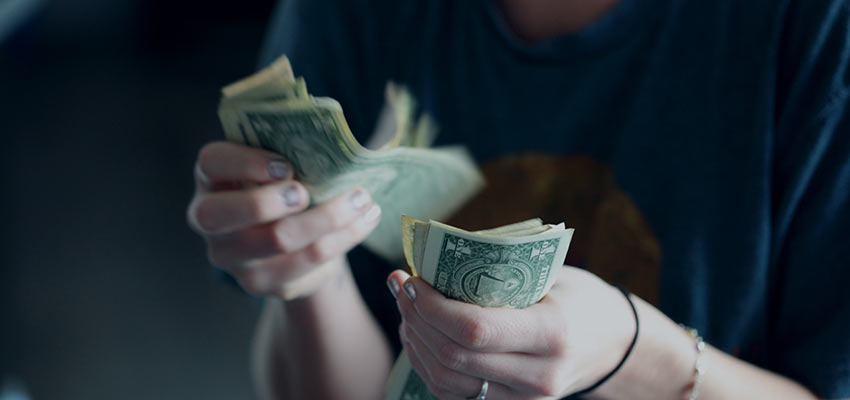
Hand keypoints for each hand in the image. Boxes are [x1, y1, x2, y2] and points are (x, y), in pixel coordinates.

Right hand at [187, 141, 381, 298]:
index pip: (211, 163)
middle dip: (268, 201)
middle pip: (222, 214)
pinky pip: (308, 260)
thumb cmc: (285, 188)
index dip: (245, 162)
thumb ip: (290, 152)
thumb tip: (331, 142)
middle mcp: (210, 220)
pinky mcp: (262, 282)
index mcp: (212, 179)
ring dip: (327, 217)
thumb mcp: (279, 167)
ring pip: (276, 239)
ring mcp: (232, 257)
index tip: (286, 165)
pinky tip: (366, 219)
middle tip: (306, 192)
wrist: (293, 244)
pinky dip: (344, 237)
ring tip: (361, 199)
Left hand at [387, 267, 635, 399]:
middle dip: (416, 319)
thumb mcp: (551, 275)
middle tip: (402, 287)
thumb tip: (435, 259)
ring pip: (445, 382)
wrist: (615, 346)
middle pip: (453, 357)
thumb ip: (500, 270)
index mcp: (551, 332)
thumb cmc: (580, 299)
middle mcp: (538, 375)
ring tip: (407, 309)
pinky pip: (453, 395)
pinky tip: (421, 335)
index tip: (413, 279)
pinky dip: (428, 364)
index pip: (475, 329)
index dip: (432, 307)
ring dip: (415, 342)